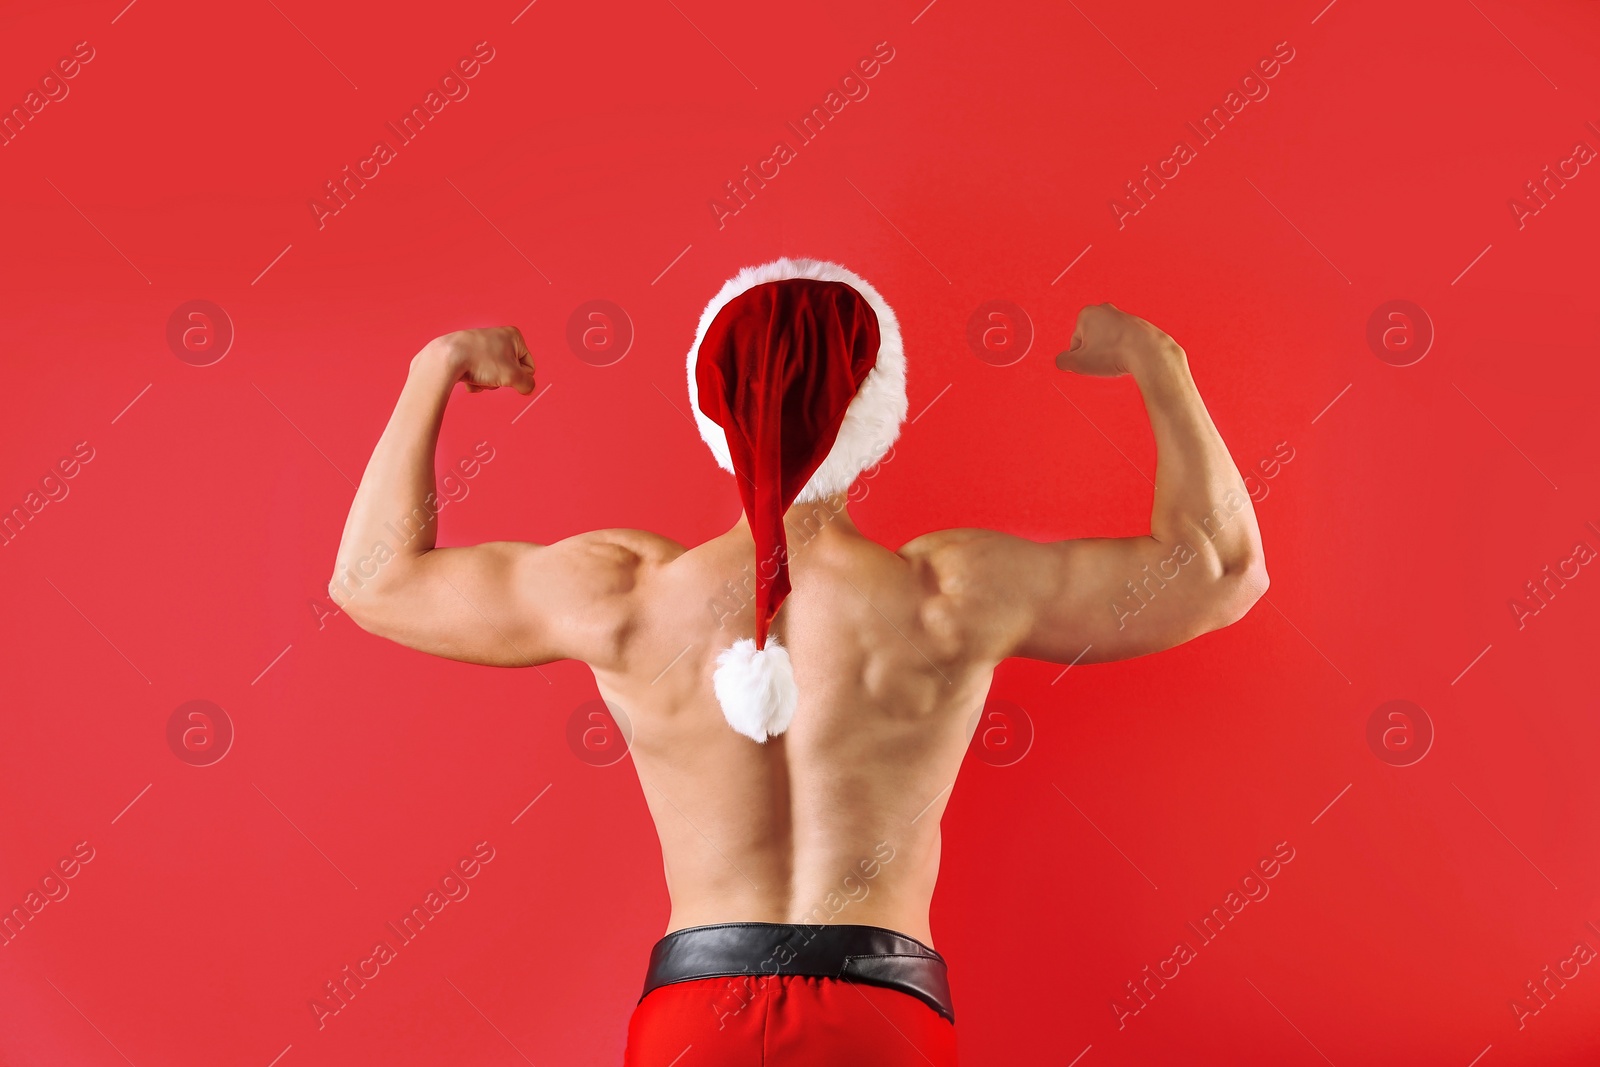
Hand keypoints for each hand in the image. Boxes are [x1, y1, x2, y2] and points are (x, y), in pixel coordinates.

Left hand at [426, 327, 535, 394]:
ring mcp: (483, 345)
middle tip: (490, 376)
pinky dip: (476, 380)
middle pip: (510, 371)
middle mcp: (499, 337)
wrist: (446, 358)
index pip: (529, 367)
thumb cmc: (480, 361)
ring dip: (488, 382)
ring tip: (477, 376)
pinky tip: (467, 377)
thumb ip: (527, 384)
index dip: (519, 377)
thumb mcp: (512, 376)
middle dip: (501, 380)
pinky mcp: (468, 354)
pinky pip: (480, 373)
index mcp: (514, 336)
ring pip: (494, 374)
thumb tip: (529, 388)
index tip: (507, 375)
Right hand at [1055, 303, 1182, 377]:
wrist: (1147, 351)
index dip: (1079, 358)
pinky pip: (1123, 342)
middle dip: (1094, 353)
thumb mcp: (1079, 363)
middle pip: (1091, 340)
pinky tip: (1126, 359)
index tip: (1087, 364)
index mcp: (1087, 314)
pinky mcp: (1137, 325)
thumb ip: (1063, 362)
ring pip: (1108, 341)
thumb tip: (1062, 361)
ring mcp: (1122, 316)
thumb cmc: (1115, 353)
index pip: (1074, 342)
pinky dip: (1123, 351)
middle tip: (1101, 364)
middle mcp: (1104, 310)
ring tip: (1115, 362)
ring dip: (1109, 353)